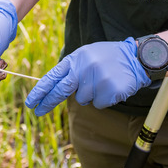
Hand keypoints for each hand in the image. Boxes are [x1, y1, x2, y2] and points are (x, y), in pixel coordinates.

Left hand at [25, 37, 150, 116]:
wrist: (136, 57)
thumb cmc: (109, 57)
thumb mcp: (87, 56)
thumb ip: (72, 69)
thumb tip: (53, 89)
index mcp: (76, 58)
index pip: (53, 76)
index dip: (40, 90)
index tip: (31, 102)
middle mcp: (84, 67)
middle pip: (60, 90)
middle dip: (48, 102)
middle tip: (39, 112)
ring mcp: (97, 79)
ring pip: (82, 100)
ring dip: (91, 95)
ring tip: (103, 82)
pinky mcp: (109, 90)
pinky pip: (98, 104)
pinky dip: (104, 99)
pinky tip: (112, 87)